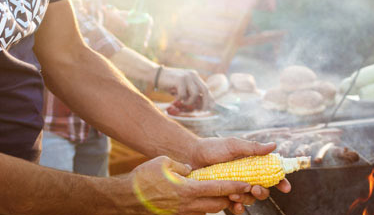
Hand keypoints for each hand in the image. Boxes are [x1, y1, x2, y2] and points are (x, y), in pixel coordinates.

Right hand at [122, 156, 253, 214]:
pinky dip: (202, 208)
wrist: (126, 199)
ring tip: (224, 197)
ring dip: (217, 205)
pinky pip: (195, 213)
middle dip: (230, 199)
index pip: (218, 189)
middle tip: (239, 192)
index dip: (235, 187)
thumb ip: (182, 165)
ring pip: (207, 212)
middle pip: (217, 205)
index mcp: (188, 190)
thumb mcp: (164, 162)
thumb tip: (191, 169)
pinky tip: (201, 201)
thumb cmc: (143, 178)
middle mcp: (187, 205)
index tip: (247, 185)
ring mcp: (181, 213)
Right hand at [160, 67, 212, 109]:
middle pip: (205, 90)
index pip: (206, 88)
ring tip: (183, 101)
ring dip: (190, 101)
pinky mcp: (180, 80)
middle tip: (202, 111)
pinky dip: (180, 98)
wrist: (155, 75)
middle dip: (205, 102)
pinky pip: (184, 94)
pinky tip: (175, 96)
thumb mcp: (182, 88)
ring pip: (195, 94)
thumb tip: (200, 105)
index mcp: (194, 76)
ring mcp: (187, 76)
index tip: (210, 107)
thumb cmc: (169, 84)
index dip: (209, 99)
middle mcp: (193, 75)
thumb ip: (190, 94)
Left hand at [187, 138, 292, 211]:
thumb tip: (273, 146)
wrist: (191, 158)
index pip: (271, 174)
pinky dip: (237, 208)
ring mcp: (236, 187)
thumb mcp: (233, 145)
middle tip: (254, 188)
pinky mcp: (225, 196)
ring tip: (233, 194)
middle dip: (262, 192)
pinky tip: (234, 206)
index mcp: (252, 164)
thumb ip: (253, 148)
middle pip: (263, 190)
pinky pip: (236, 207)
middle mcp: (246, 177)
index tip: (286, 187)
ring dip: (246, 199)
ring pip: (250, 199)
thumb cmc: (212, 148)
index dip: (281, 181)